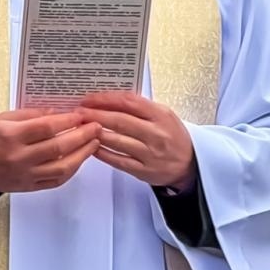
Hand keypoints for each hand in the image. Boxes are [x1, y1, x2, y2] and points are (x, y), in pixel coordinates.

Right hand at [0, 109, 101, 193]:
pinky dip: (72, 170)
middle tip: (96, 127)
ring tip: (94, 143)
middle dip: (81, 136)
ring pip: (61, 167)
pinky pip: (57, 180)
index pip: (45, 128)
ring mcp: (26, 174)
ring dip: (82, 154)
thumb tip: (56, 113)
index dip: (66, 121)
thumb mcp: (3, 118)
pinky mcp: (30, 186)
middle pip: (58, 147)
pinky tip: (80, 159)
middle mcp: (19, 157)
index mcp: (11, 136)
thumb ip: (30, 114)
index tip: (80, 115)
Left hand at [77, 92, 196, 189]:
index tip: (89, 98)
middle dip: (95, 115)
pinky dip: (102, 153)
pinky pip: (118, 160)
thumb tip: (109, 98)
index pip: (129, 102)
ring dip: (95, 133)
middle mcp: (156, 133)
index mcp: (161, 115)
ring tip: (81, 127)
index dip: (106, 99)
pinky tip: (91, 146)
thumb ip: (140, 107)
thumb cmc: (172, 135)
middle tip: (79, 112)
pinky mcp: (143, 171)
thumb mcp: (163, 115)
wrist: (190, 164)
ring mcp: (149, 153)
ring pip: (116, 141)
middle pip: (119, 121)